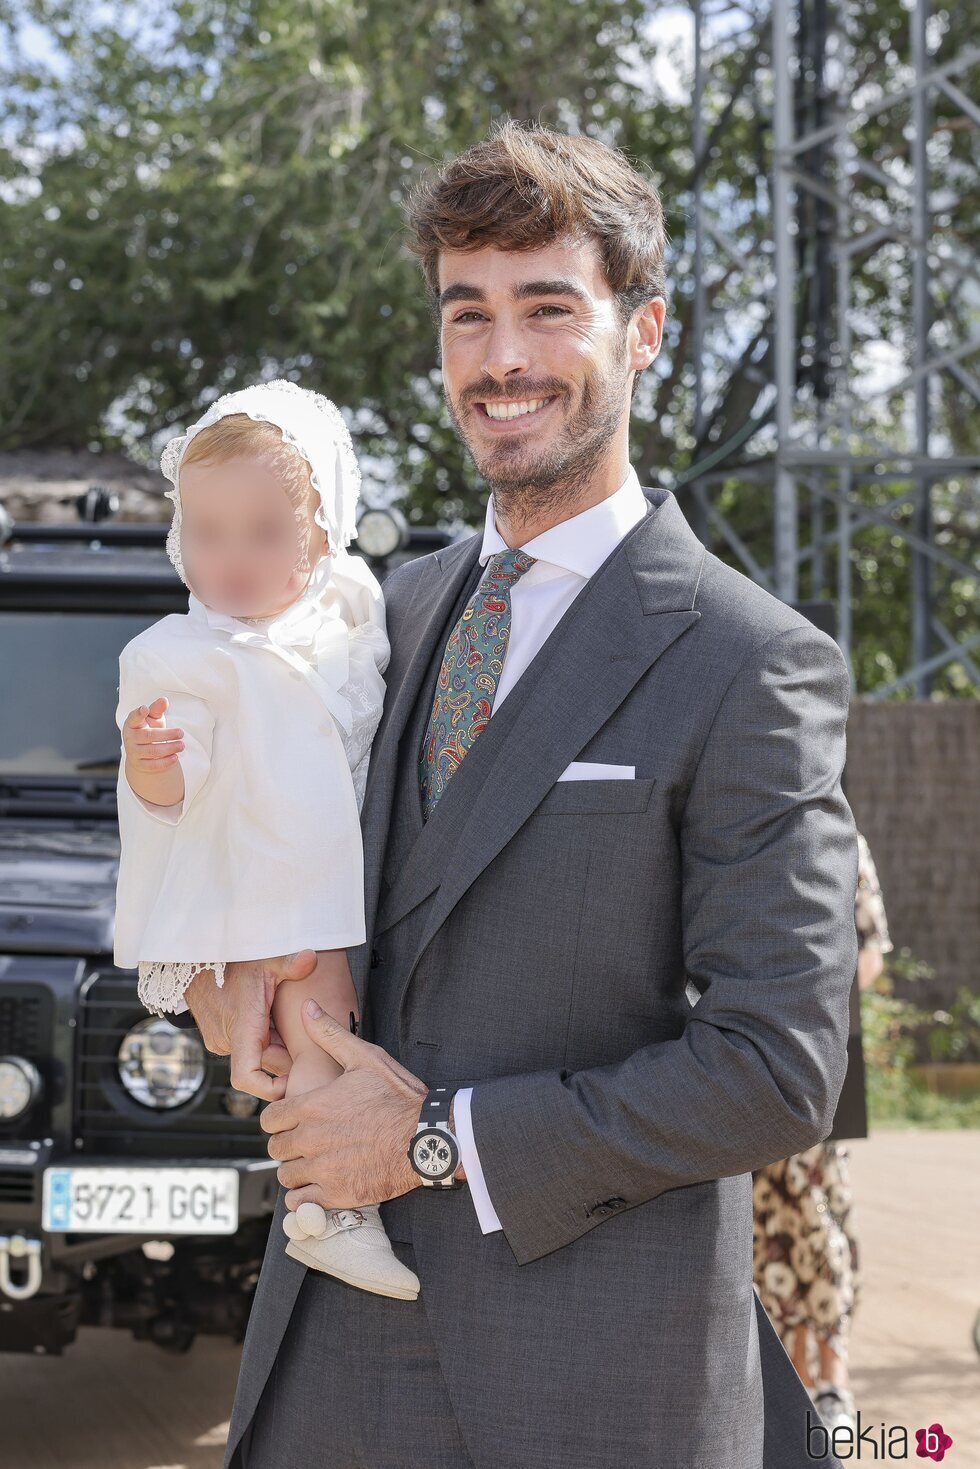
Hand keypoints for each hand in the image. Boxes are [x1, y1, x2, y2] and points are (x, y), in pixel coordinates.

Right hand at [123, 696, 183, 773]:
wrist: (142, 753)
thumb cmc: (149, 730)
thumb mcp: (153, 719)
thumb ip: (157, 710)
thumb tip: (163, 700)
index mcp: (132, 724)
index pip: (133, 718)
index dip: (138, 714)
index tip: (145, 708)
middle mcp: (130, 738)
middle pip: (149, 736)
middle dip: (167, 735)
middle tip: (181, 733)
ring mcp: (133, 752)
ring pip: (152, 751)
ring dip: (169, 748)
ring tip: (182, 745)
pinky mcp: (139, 764)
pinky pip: (152, 765)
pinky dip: (165, 762)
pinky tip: (175, 757)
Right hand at [184, 950, 317, 1102]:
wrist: (198, 955)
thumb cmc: (232, 959)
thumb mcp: (266, 959)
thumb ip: (290, 962)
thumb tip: (312, 956)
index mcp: (240, 1027)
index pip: (248, 1078)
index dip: (270, 1089)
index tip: (292, 1081)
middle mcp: (226, 1039)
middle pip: (261, 1066)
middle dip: (284, 1056)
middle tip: (306, 1035)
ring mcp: (219, 1038)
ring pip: (254, 1055)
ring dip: (273, 1044)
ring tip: (286, 1018)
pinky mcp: (217, 1034)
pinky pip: (244, 1045)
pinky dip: (261, 1037)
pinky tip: (272, 1015)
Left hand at [261, 1001, 427, 1210]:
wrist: (427, 1138)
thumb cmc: (398, 1098)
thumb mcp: (366, 1058)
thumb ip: (330, 1035)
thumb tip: (308, 1008)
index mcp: (312, 1106)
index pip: (269, 1120)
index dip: (279, 1119)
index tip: (291, 1121)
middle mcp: (311, 1139)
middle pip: (276, 1149)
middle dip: (287, 1144)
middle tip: (306, 1141)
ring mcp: (322, 1169)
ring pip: (286, 1175)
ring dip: (296, 1170)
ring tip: (315, 1163)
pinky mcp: (336, 1194)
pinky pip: (300, 1202)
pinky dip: (305, 1196)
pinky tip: (320, 1185)